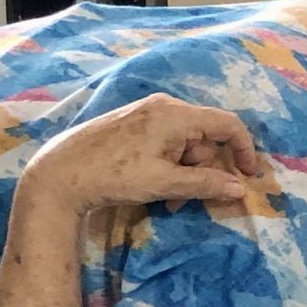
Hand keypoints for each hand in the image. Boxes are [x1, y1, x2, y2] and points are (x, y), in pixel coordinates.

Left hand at [22, 93, 261, 214]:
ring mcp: (146, 113)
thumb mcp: (163, 183)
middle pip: (203, 137)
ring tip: (168, 200)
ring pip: (184, 143)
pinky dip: (168, 165)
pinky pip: (165, 142)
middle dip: (203, 171)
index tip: (247, 175)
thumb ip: (205, 184)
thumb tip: (240, 189)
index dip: (244, 149)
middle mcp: (164, 107)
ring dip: (184, 173)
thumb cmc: (113, 175)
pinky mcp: (132, 124)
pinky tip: (154, 186)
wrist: (59, 173)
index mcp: (176, 115)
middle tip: (189, 200)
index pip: (227, 124)